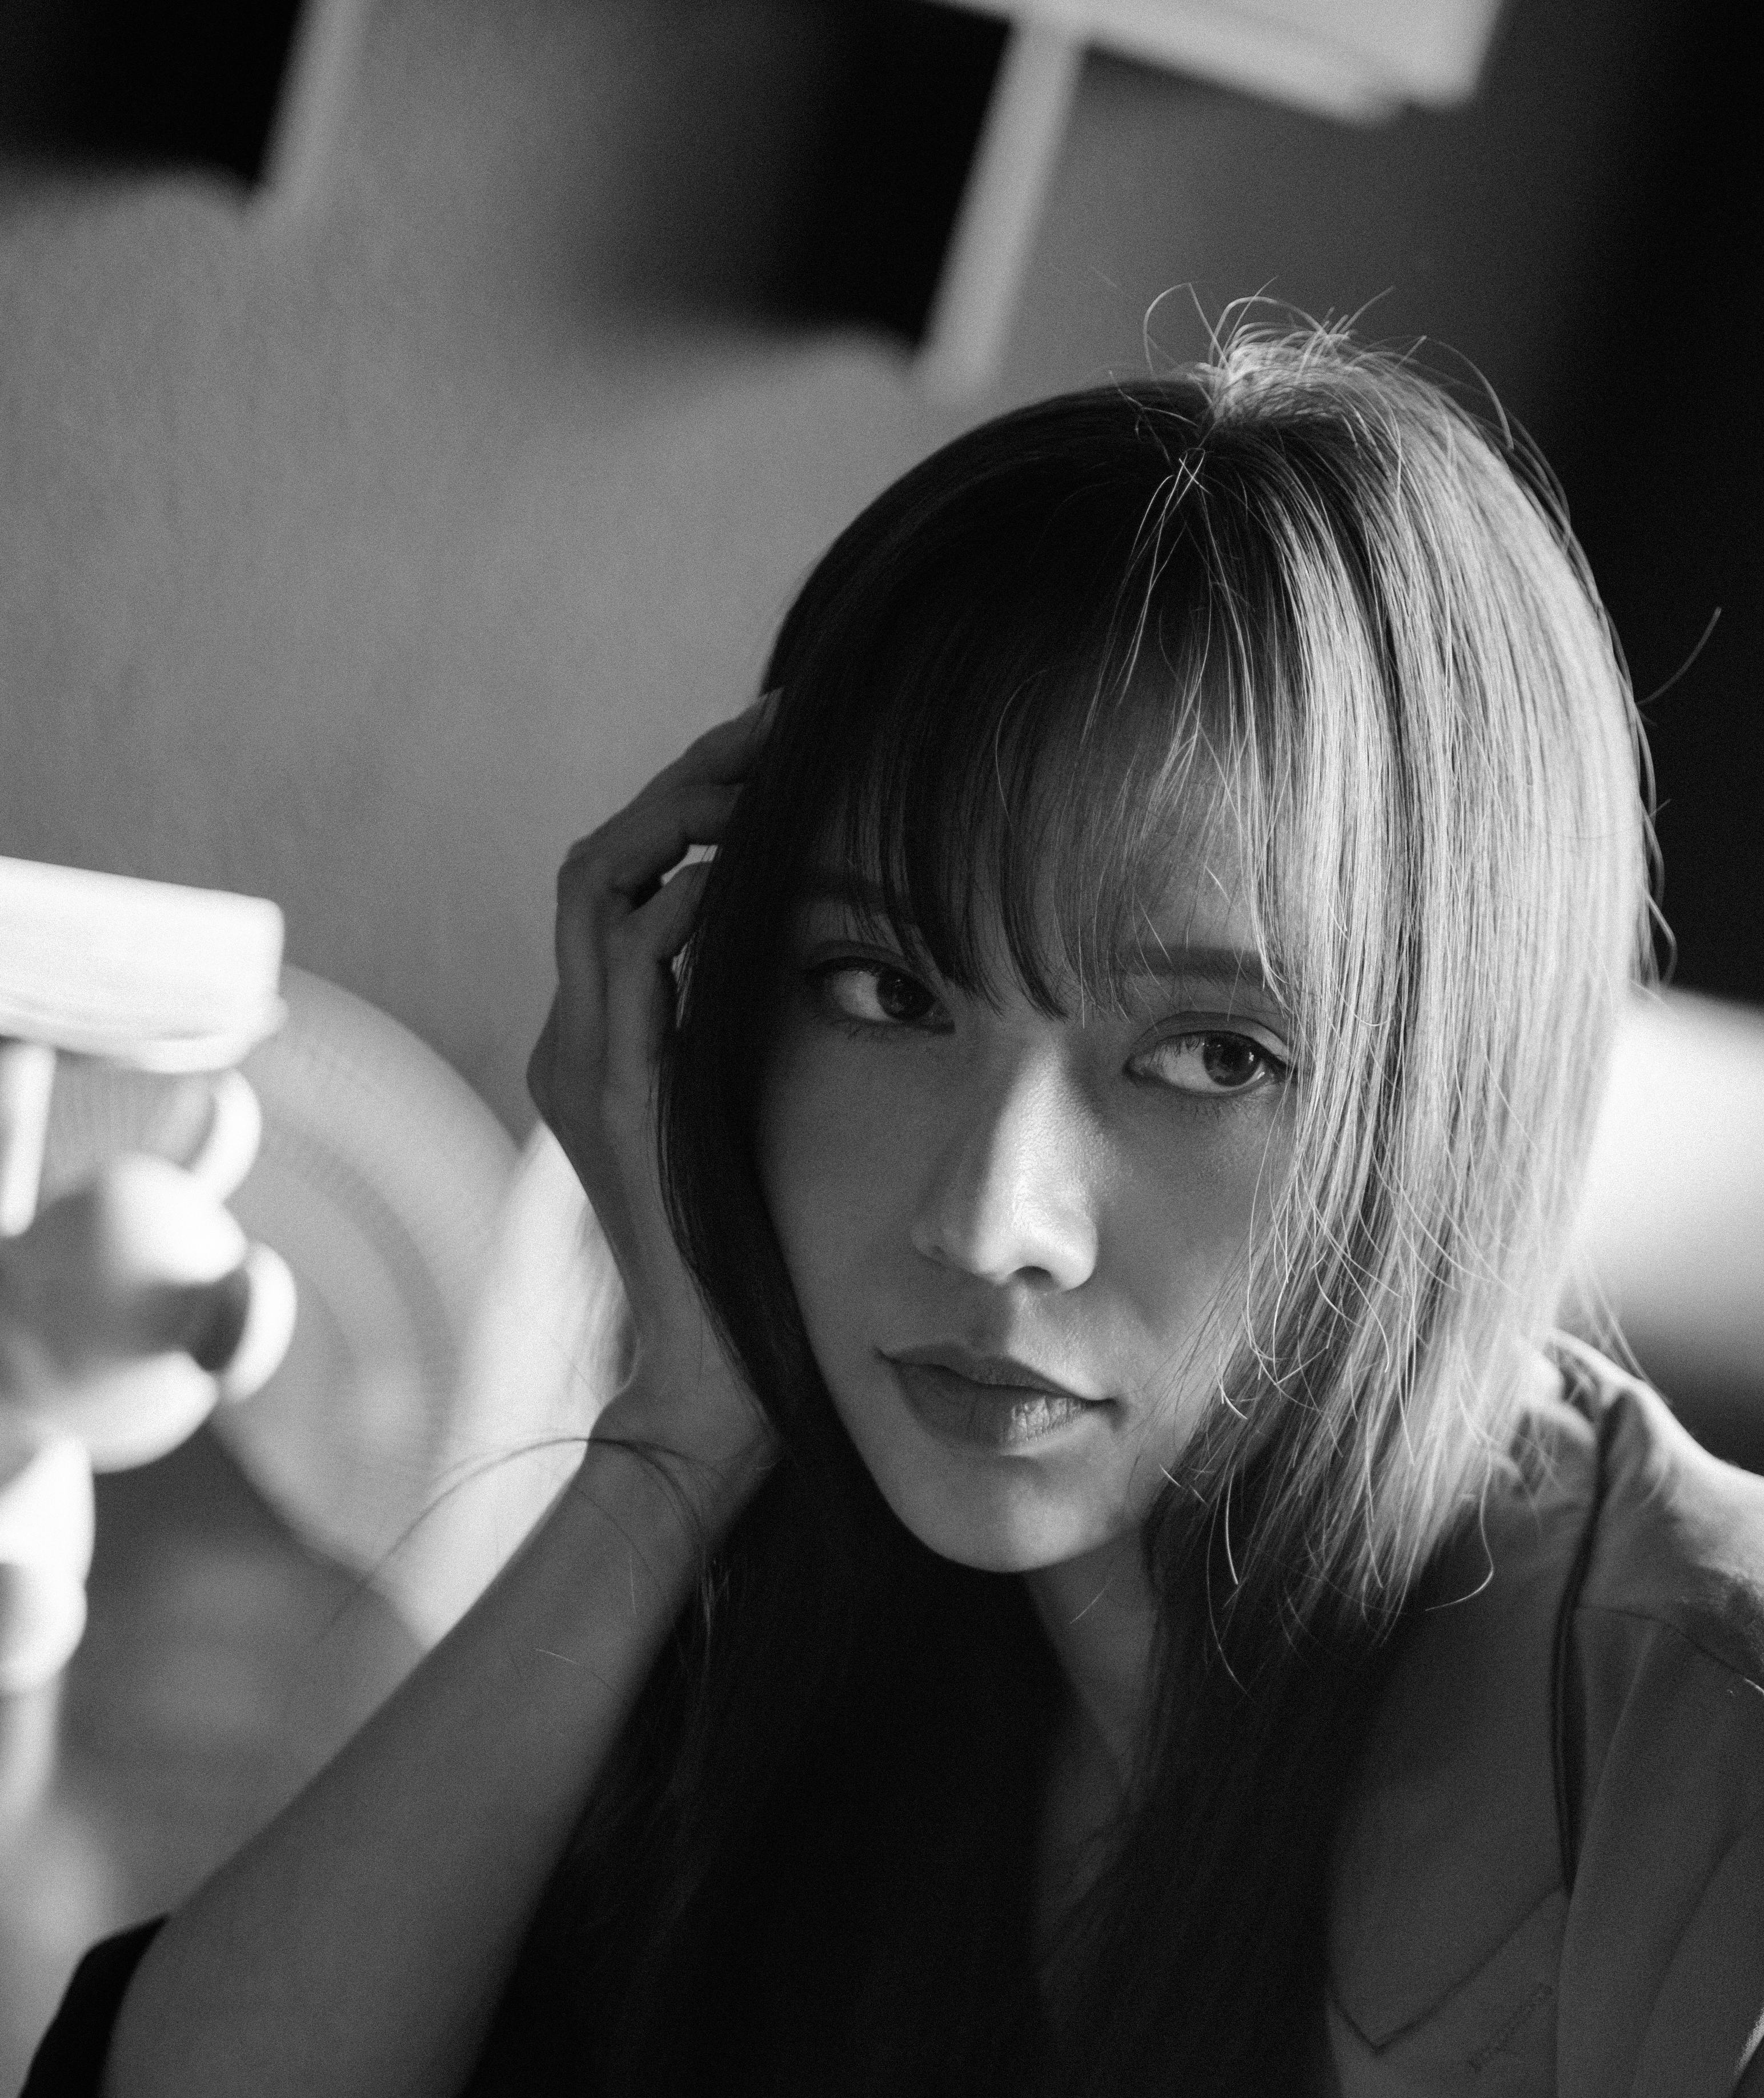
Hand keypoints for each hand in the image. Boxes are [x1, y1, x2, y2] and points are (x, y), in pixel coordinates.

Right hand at [527, 702, 777, 1504]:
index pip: (633, 878)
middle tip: (782, 720)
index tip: (788, 750)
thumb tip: (851, 952)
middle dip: (689, 777)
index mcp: (612, 1043)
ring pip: (601, 883)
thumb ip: (776, 1034)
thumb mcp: (774, 1115)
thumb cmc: (768, 1262)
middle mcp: (578, 1041)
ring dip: (679, 809)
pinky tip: (744, 873)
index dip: (697, 802)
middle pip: (607, 856)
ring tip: (762, 760)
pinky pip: (630, 965)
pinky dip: (683, 905)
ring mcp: (582, 1066)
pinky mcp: (611, 1099)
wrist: (718, 1378)